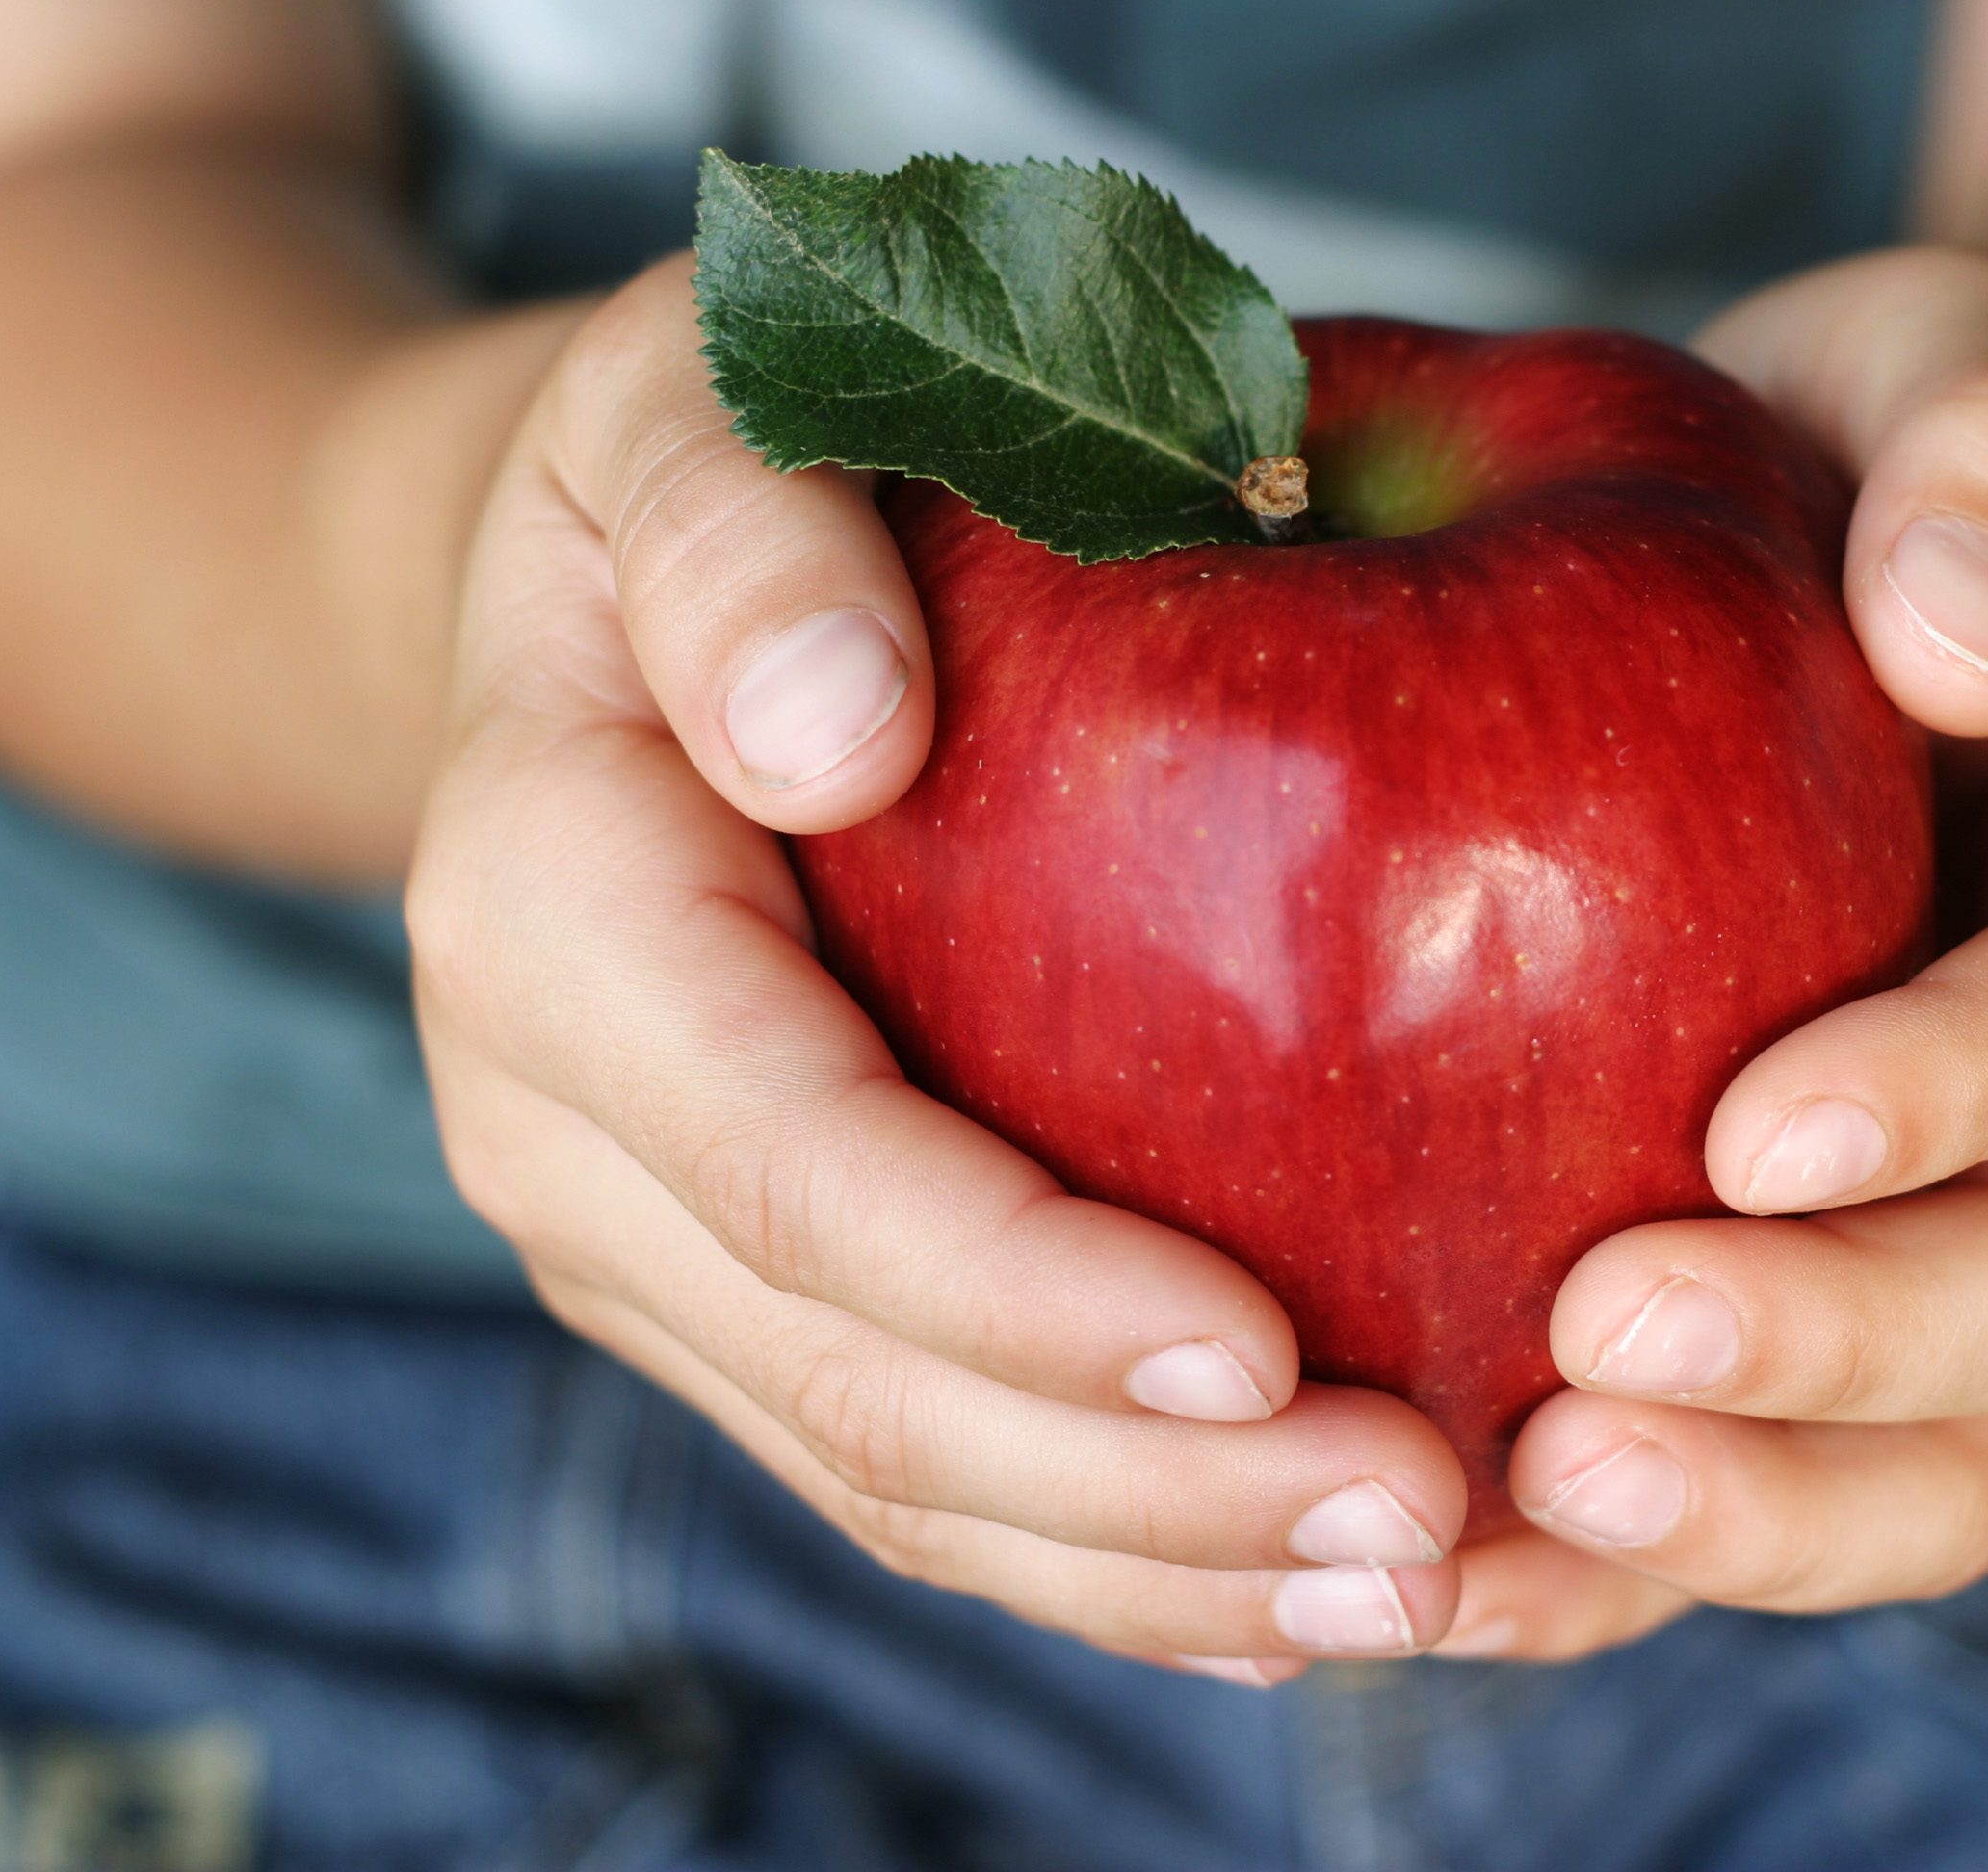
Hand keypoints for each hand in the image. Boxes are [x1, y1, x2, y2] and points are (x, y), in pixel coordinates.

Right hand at [409, 255, 1468, 1686]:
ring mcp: (657, 1242)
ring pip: (898, 1476)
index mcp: (557, 920)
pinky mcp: (759, 1292)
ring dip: (1154, 1571)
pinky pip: (928, 1466)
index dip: (1024, 1291)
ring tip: (1411, 1586)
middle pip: (859, 1385)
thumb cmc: (728, 460)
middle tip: (1430, 1524)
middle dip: (1143, 1496)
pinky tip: (1296, 1591)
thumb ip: (756, 531)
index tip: (1270, 1355)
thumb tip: (838, 730)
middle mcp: (573, 1129)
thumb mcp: (711, 395)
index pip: (792, 1165)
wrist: (614, 606)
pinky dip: (1113, 1549)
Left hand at [1435, 248, 1987, 1659]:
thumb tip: (1966, 629)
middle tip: (1590, 1353)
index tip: (1758, 1128)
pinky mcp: (1867, 1333)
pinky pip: (1798, 1491)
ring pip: (1950, 1460)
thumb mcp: (1961, 363)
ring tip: (1510, 1516)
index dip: (1971, 1083)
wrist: (1891, 617)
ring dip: (1749, 1515)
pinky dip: (1645, 1560)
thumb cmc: (1905, 475)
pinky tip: (1448, 1572)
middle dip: (1838, 1349)